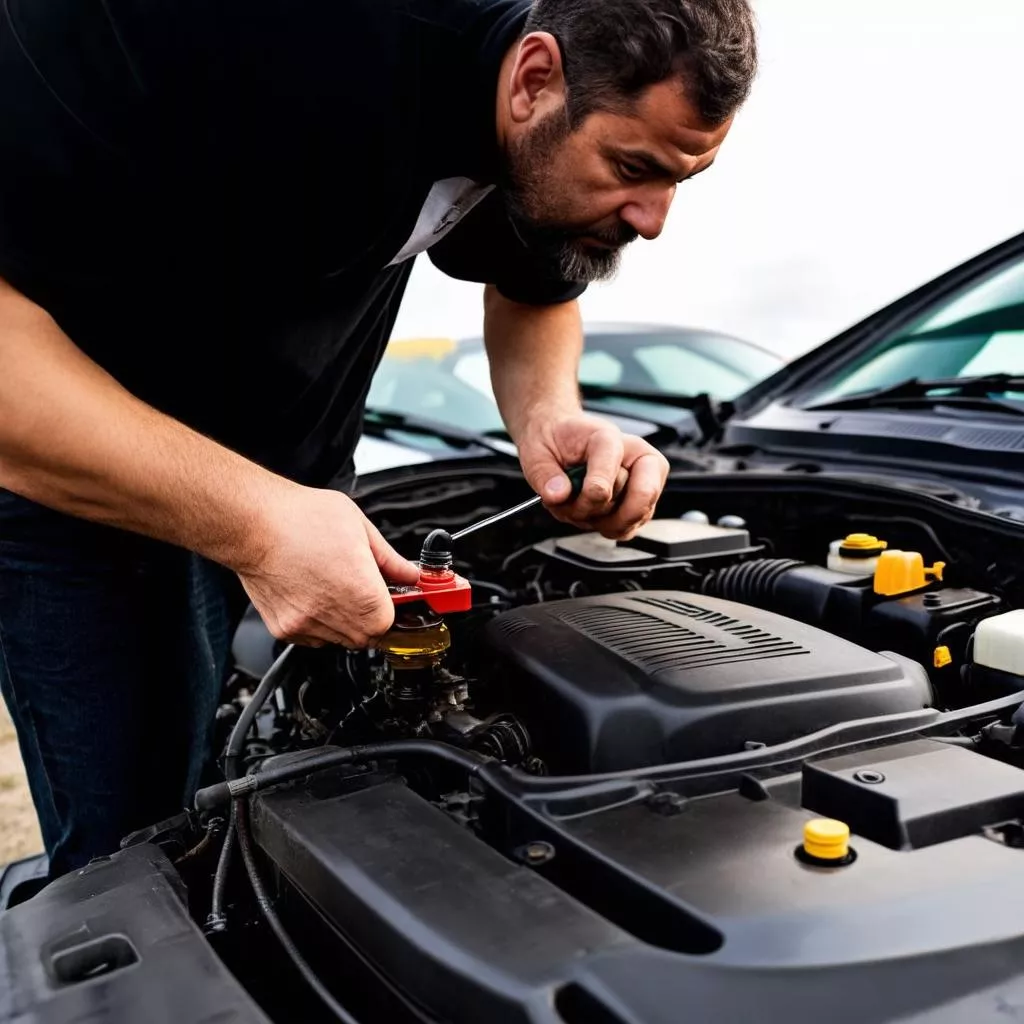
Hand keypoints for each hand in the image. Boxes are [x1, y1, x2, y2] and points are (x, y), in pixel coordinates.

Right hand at [235, 485, 419, 646]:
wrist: (253, 523)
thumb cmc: (302, 518)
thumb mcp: (360, 528)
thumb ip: (390, 559)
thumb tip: (409, 574)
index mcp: (362, 593)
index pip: (390, 622)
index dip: (391, 607)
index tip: (388, 594)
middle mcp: (335, 615)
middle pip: (367, 637)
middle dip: (370, 617)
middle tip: (361, 588)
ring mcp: (307, 625)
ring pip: (340, 640)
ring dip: (345, 622)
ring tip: (332, 585)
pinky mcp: (284, 628)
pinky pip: (313, 638)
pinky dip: (319, 623)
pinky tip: (313, 594)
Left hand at [518, 412, 668, 539]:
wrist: (560, 436)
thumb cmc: (554, 439)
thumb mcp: (536, 451)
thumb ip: (544, 474)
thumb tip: (558, 495)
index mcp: (608, 438)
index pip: (616, 474)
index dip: (591, 494)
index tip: (567, 496)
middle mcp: (634, 456)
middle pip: (639, 498)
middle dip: (599, 512)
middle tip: (573, 503)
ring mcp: (643, 479)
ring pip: (634, 517)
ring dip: (599, 522)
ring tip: (578, 504)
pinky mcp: (641, 500)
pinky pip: (630, 528)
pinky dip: (606, 529)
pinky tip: (590, 513)